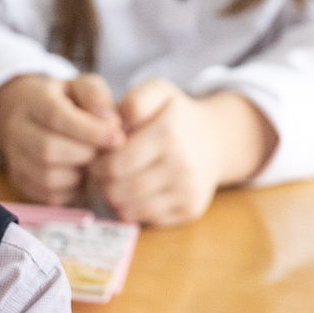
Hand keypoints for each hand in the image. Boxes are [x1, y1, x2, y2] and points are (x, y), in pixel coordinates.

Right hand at [0, 72, 121, 205]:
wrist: (36, 118)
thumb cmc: (68, 103)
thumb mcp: (84, 87)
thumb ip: (98, 97)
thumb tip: (111, 122)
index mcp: (35, 100)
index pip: (56, 116)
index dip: (89, 131)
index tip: (118, 138)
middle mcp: (18, 129)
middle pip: (48, 149)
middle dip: (85, 154)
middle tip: (105, 152)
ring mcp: (16, 158)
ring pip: (48, 177)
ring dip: (79, 175)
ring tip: (92, 162)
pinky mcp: (22, 182)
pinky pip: (50, 196)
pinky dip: (72, 190)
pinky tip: (80, 174)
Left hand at [89, 82, 273, 227]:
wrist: (217, 140)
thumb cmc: (177, 116)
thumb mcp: (159, 92)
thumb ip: (134, 100)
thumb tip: (114, 123)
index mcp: (168, 134)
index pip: (115, 164)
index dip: (98, 166)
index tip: (96, 160)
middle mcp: (181, 165)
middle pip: (120, 190)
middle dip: (103, 185)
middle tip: (100, 176)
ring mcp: (187, 191)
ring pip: (132, 209)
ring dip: (115, 200)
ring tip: (115, 185)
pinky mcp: (190, 210)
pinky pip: (149, 220)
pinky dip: (135, 211)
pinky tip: (134, 195)